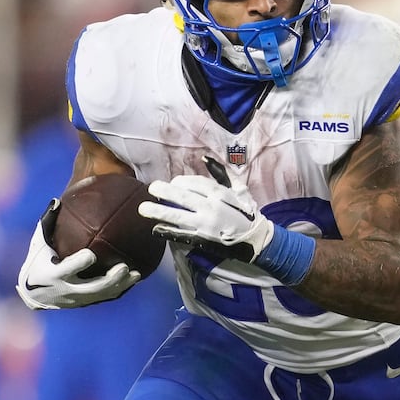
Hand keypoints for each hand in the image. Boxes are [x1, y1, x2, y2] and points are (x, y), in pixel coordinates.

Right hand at [16, 200, 138, 308]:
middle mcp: (66, 289)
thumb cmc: (37, 261)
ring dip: (120, 286)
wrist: (34, 294)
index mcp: (53, 274)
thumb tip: (57, 200)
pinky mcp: (84, 303)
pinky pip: (104, 298)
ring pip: (102, 295)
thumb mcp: (38, 243)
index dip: (78, 263)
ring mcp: (77, 299)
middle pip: (91, 288)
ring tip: (136, 274)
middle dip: (109, 280)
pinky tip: (133, 279)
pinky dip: (119, 290)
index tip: (91, 254)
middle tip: (124, 267)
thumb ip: (48, 222)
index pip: (67, 269)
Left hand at [139, 174, 273, 261]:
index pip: (195, 183)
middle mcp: (212, 208)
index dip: (181, 182)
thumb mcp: (239, 189)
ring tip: (143, 208)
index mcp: (221, 194)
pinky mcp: (204, 240)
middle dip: (165, 192)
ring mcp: (206, 225)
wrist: (256, 240)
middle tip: (151, 188)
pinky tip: (155, 229)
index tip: (172, 184)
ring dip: (159, 212)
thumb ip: (222, 173)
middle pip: (183, 197)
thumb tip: (205, 159)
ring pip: (178, 216)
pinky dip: (168, 232)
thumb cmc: (248, 212)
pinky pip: (182, 235)